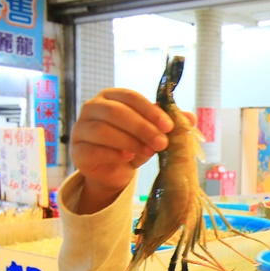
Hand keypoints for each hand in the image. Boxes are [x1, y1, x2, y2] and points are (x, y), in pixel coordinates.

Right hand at [69, 88, 193, 212]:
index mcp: (111, 97)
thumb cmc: (133, 145)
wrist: (114, 173)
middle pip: (116, 112)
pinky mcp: (78, 150)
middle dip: (142, 128)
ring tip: (149, 152)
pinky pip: (94, 149)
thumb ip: (168, 124)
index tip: (169, 127)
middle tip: (162, 143)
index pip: (130, 97)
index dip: (151, 111)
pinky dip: (114, 153)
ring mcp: (81, 129)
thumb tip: (191, 118)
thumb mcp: (152, 133)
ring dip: (130, 141)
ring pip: (103, 130)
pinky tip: (128, 158)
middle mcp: (92, 108)